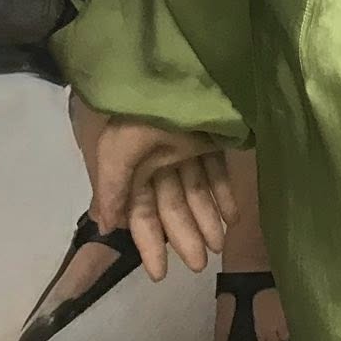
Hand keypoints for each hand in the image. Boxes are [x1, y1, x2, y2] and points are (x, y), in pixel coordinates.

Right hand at [87, 115, 238, 282]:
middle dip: (183, 236)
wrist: (177, 65)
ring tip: (219, 247)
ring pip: (196, 191)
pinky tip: (233, 217)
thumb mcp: (117, 148)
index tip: (158, 275)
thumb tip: (107, 226)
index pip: (140, 213)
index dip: (148, 243)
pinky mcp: (212, 135)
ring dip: (206, 219)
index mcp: (132, 165)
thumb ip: (112, 188)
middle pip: (171, 206)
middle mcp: (158, 160)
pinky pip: (217, 169)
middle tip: (199, 266)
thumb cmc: (142, 110)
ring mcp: (186, 147)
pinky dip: (224, 193)